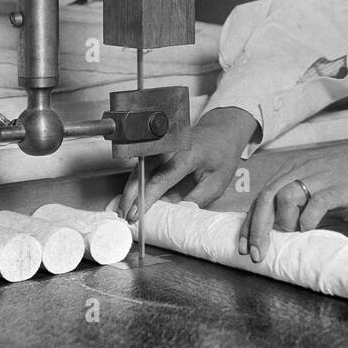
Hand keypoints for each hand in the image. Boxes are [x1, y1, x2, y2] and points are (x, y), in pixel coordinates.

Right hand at [118, 106, 258, 220]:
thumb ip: (196, 199)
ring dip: (130, 190)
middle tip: (124, 216)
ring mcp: (163, 146)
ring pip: (139, 169)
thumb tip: (176, 215)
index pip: (162, 178)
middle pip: (143, 172)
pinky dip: (135, 183)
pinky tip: (131, 197)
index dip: (147, 198)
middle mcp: (171, 148)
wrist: (222, 131)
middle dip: (130, 196)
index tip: (137, 214)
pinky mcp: (159, 149)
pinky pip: (143, 167)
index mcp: (187, 155)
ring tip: (124, 210)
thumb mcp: (217, 182)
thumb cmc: (221, 155)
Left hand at [241, 136, 347, 262]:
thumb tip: (284, 226)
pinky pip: (315, 203)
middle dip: (257, 229)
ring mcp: (320, 178)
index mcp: (294, 170)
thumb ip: (302, 199)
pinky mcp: (338, 187)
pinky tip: (309, 228)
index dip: (250, 223)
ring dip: (283, 221)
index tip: (244, 246)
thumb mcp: (319, 183)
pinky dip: (308, 219)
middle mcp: (302, 171)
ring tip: (293, 232)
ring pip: (285, 197)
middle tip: (256, 254)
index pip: (262, 196)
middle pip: (267, 198)